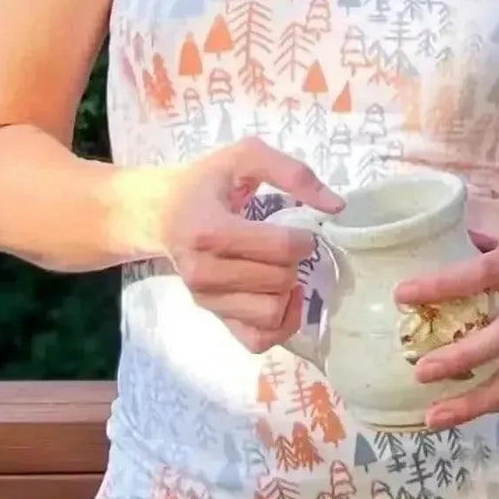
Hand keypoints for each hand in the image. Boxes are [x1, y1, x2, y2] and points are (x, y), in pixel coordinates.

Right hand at [160, 138, 341, 353]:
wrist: (162, 212)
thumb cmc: (206, 183)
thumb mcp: (245, 157)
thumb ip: (293, 173)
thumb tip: (336, 206)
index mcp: (209, 232)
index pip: (279, 248)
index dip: (302, 238)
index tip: (296, 229)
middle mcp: (203, 273)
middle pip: (279, 280)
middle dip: (294, 261)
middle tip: (283, 245)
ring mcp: (207, 300)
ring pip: (272, 313)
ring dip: (287, 290)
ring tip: (278, 269)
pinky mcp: (214, 318)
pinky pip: (258, 341)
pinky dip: (281, 324)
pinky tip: (281, 299)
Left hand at [392, 196, 498, 429]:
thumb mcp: (494, 213)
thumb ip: (454, 219)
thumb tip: (398, 226)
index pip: (480, 274)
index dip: (442, 286)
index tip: (401, 295)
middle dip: (462, 359)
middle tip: (420, 371)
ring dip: (475, 402)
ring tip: (433, 417)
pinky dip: (488, 405)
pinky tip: (455, 414)